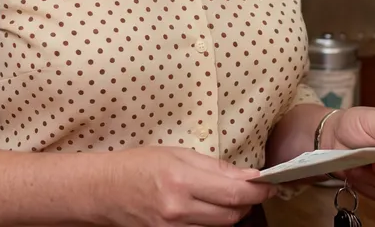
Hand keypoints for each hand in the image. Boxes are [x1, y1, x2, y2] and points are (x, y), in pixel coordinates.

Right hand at [101, 145, 277, 225]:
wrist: (105, 191)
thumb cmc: (139, 164)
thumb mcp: (176, 153)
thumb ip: (213, 166)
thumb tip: (247, 175)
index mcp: (181, 180)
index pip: (233, 192)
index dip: (257, 189)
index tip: (269, 183)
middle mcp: (179, 210)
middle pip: (232, 215)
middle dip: (247, 201)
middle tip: (250, 187)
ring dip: (232, 212)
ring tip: (228, 196)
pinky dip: (213, 222)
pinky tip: (210, 209)